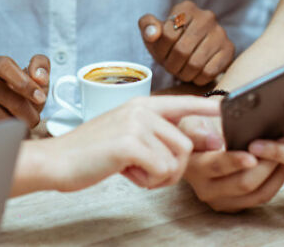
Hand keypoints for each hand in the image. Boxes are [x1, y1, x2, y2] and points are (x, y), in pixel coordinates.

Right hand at [0, 55, 48, 127]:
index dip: (25, 83)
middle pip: (9, 98)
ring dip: (17, 127)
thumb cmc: (20, 91)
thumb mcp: (35, 76)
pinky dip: (5, 134)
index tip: (40, 98)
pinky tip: (10, 131)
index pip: (6, 68)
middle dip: (28, 113)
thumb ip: (42, 66)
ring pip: (2, 117)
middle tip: (35, 119)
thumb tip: (39, 77)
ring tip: (22, 125)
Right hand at [31, 96, 219, 192]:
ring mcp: (135, 124)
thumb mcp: (126, 137)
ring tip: (134, 171)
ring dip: (160, 176)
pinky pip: (161, 171)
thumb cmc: (90, 152)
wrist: (57, 161)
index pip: (183, 103)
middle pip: (186, 144)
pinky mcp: (129, 143)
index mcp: (140, 104)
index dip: (207, 109)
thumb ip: (156, 136)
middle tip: (148, 172)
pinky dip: (147, 181)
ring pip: (176, 159)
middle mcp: (141, 109)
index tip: (226, 112)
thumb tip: (198, 140)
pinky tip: (125, 173)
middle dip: (174, 168)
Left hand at [139, 0, 233, 84]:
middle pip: (181, 50)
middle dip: (172, 64)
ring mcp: (220, 32)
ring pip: (195, 63)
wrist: (193, 53)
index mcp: (186, 8)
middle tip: (171, 67)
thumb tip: (152, 33)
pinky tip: (195, 74)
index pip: (167, 34)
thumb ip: (147, 26)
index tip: (162, 54)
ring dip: (183, 74)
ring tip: (182, 71)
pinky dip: (198, 78)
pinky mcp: (229, 49)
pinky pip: (209, 72)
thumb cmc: (170, 42)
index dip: (161, 51)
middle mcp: (206, 16)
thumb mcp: (154, 32)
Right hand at [178, 114, 283, 211]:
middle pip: (243, 183)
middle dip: (267, 164)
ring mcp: (221, 200)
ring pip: (257, 193)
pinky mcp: (235, 205)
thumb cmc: (199, 130)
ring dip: (276, 172)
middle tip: (283, 143)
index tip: (252, 157)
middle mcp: (204, 188)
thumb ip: (198, 132)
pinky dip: (277, 180)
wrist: (198, 147)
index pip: (216, 166)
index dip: (235, 162)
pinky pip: (262, 196)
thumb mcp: (191, 123)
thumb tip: (214, 142)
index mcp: (192, 166)